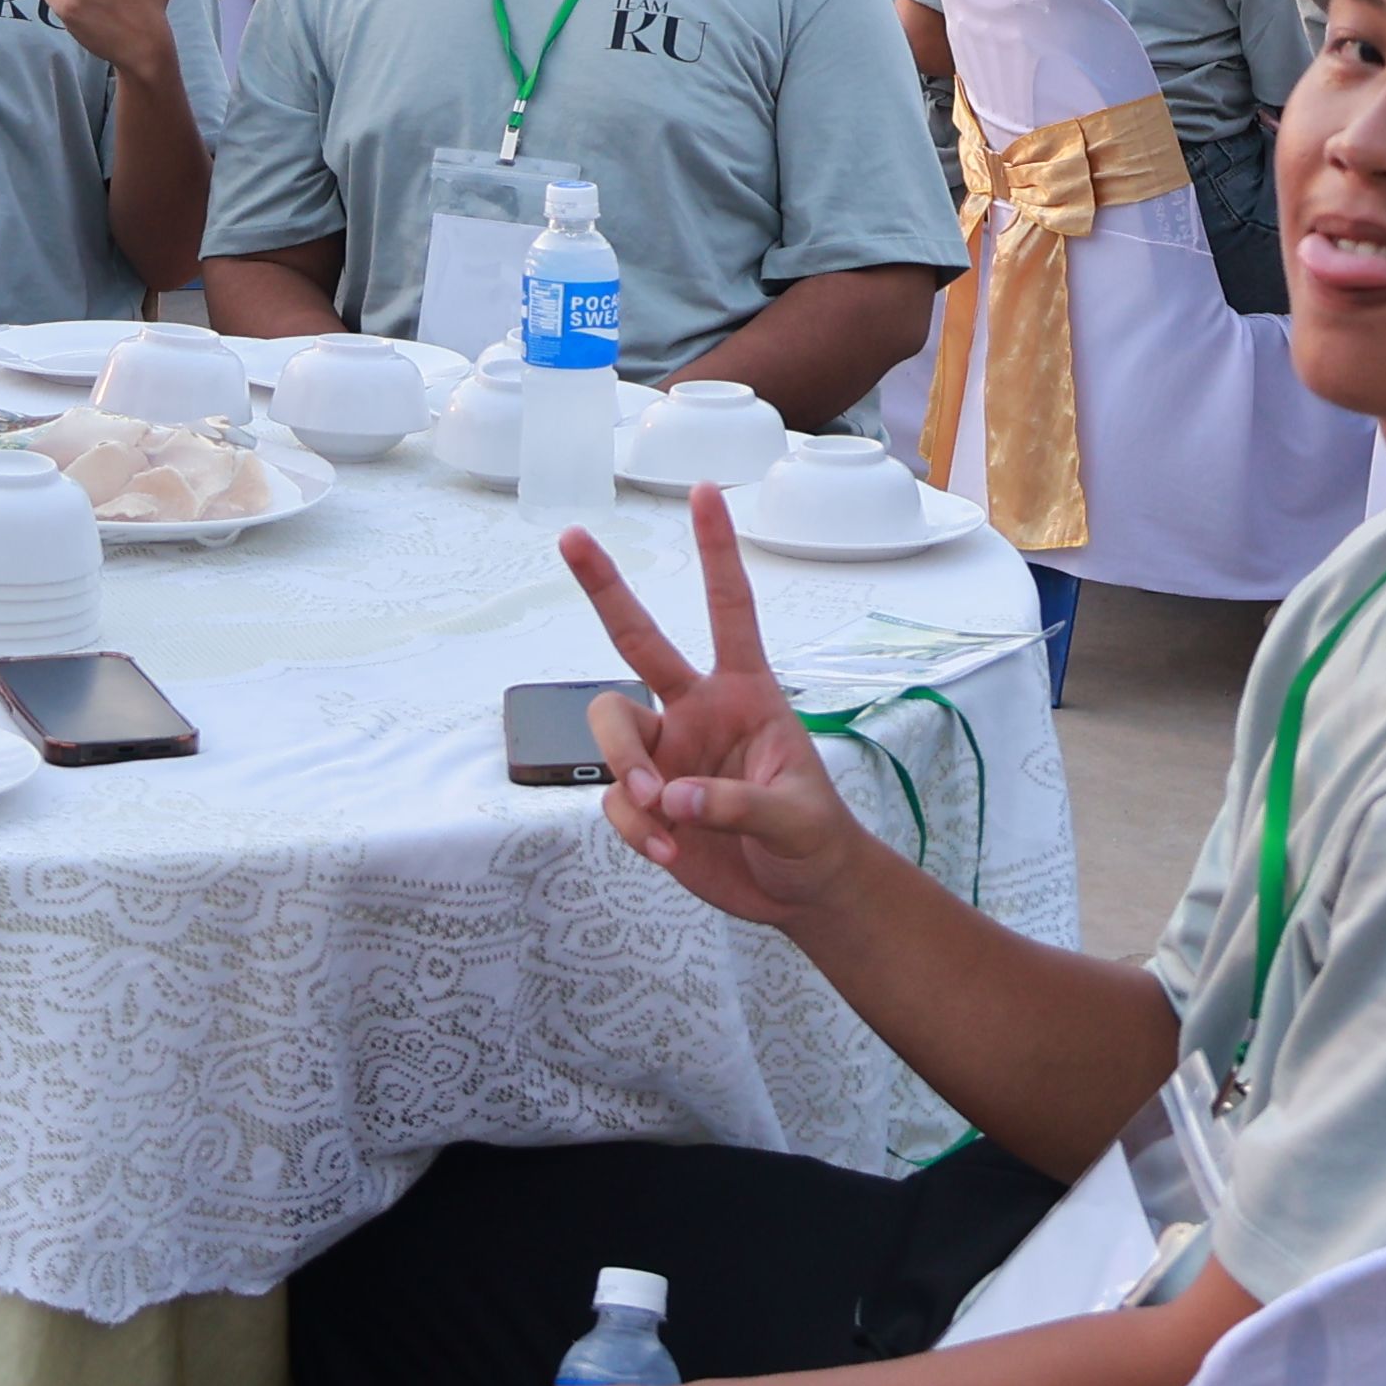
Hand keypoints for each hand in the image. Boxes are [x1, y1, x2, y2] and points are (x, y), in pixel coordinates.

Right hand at [559, 489, 880, 931]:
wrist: (798, 894)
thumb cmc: (814, 840)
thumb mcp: (798, 818)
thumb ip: (738, 804)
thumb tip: (670, 797)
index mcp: (746, 693)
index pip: (730, 610)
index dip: (717, 552)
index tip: (705, 491)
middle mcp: (695, 710)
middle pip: (637, 639)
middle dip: (604, 586)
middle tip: (571, 536)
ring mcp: (665, 754)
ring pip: (610, 727)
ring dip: (625, 768)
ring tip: (659, 812)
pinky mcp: (645, 802)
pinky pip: (615, 801)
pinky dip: (636, 829)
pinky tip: (671, 853)